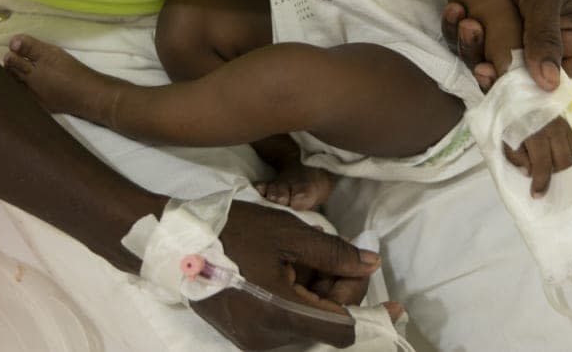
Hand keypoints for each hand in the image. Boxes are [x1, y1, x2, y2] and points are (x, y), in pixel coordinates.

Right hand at [191, 200, 400, 348]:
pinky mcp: (243, 332)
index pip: (343, 330)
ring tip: (305, 257)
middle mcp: (269, 339)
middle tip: (339, 256)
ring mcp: (254, 338)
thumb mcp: (289, 234)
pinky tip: (290, 269)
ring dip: (318, 293)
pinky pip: (285, 321)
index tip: (395, 306)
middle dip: (340, 292)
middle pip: (326, 325)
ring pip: (306, 322)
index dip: (371, 316)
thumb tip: (370, 265)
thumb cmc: (233, 232)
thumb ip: (334, 254)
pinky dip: (297, 298)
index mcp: (282, 316)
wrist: (176, 240)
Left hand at [441, 0, 571, 90]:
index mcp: (569, 35)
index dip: (539, 100)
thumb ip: (544, 37)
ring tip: (467, 20)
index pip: (561, 83)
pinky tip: (454, 10)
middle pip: (520, 80)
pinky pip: (467, 41)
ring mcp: (508, 31)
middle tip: (481, 67)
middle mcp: (540, 39)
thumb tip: (548, 85)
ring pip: (489, 61)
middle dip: (497, 74)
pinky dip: (458, 31)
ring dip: (473, 47)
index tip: (514, 105)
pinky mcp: (481, 20)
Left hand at [503, 116, 571, 196]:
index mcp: (534, 132)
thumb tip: (528, 173)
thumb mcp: (504, 136)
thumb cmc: (509, 118)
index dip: (541, 182)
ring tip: (557, 171)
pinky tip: (569, 160)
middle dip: (558, 176)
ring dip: (568, 165)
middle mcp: (553, 128)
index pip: (542, 163)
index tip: (537, 195)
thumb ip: (514, 155)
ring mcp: (564, 124)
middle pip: (564, 161)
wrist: (516, 93)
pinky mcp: (569, 122)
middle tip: (548, 182)